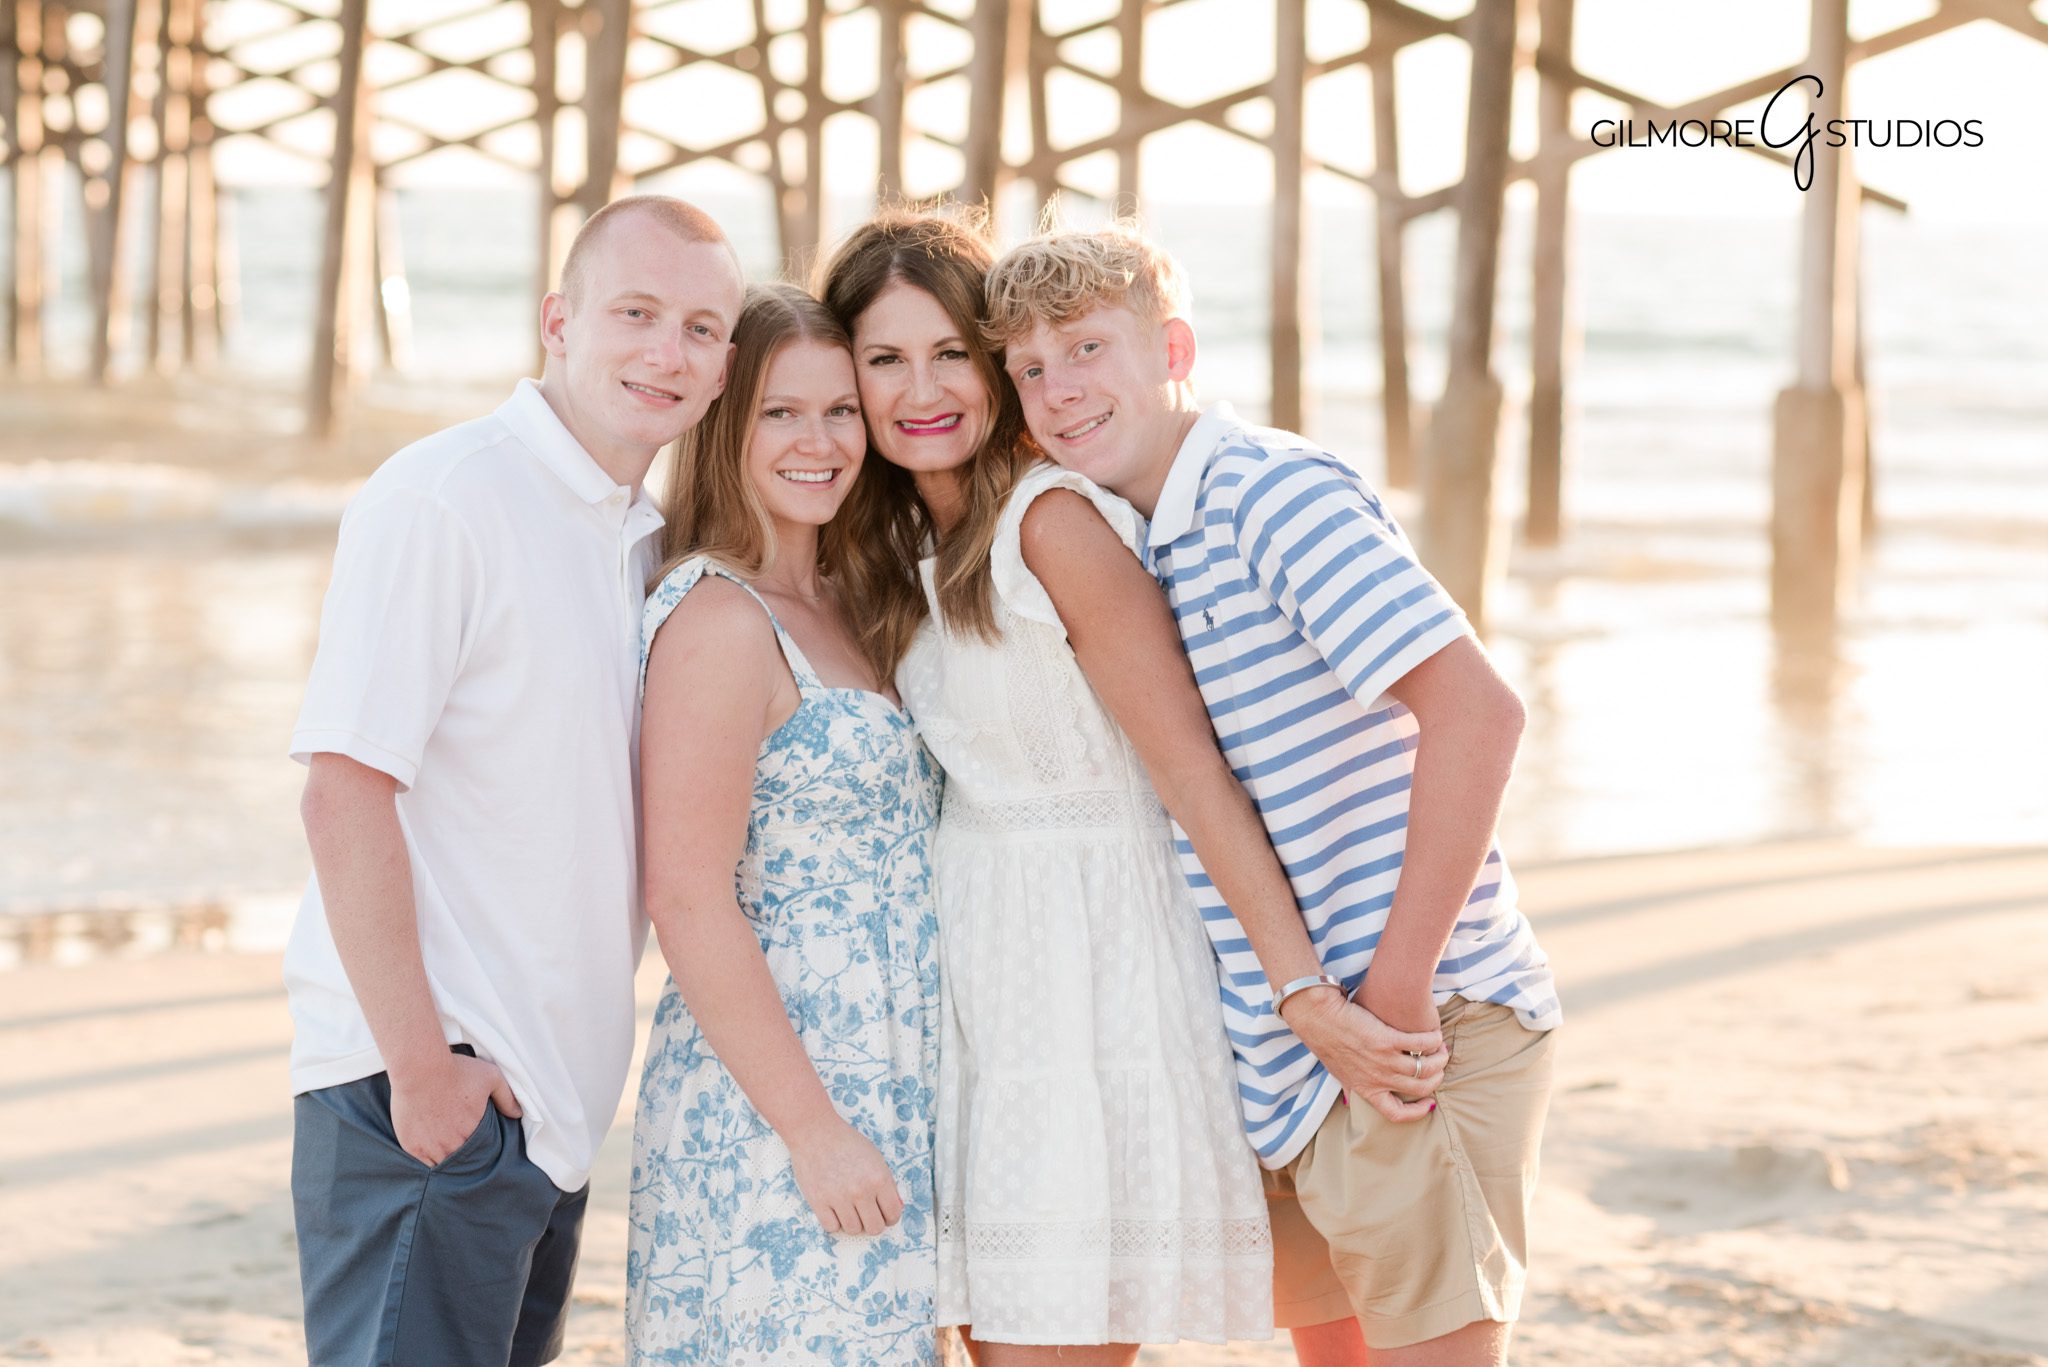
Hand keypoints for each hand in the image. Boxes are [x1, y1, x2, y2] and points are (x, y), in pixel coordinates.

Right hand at [389, 1051, 522, 1166]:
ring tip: (444, 1146)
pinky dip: (427, 1159)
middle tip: (458, 1142)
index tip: (474, 1141)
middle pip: (460, 1159)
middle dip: (461, 1153)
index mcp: (473, 1133)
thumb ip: (506, 1097)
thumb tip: (518, 1113)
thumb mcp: (490, 1077)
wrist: (420, 1069)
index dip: (478, 1148)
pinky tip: (429, 1150)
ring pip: (441, 1163)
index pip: (480, 1152)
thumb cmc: (455, 1071)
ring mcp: (431, 1148)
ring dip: (444, 1157)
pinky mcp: (412, 1147)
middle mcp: (453, 1146)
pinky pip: (422, 1164)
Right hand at [786, 1116, 904, 1235]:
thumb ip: (887, 1184)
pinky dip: (834, 1221)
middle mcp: (861, 1190)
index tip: (884, 1215)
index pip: (893, 1214)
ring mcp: (839, 1197)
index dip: (890, 1218)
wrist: (815, 1132)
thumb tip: (896, 1207)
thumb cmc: (846, 1142)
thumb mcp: (875, 1158)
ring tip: (849, 1209)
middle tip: (866, 1214)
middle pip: (875, 1228)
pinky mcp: (818, 1202)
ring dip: (853, 1223)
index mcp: (879, 1178)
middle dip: (873, 1223)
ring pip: (853, 1230)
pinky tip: (834, 1208)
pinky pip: (832, 1227)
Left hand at [1281, 988, 1445, 1123]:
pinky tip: (1435, 1035)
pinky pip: (1422, 1043)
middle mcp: (1378, 1079)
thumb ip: (1350, 1088)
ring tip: (1441, 1050)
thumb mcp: (1338, 1073)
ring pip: (1425, 1067)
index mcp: (1366, 1090)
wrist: (1318, 1017)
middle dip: (1436, 1079)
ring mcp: (1383, 1060)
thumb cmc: (1328, 1043)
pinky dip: (1433, 1039)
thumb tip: (1350, 1100)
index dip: (1416, 1112)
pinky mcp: (1387, 1039)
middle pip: (1420, 1088)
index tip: (1428, 1103)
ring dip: (1439, 1058)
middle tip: (1439, 1068)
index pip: (1396, 1114)